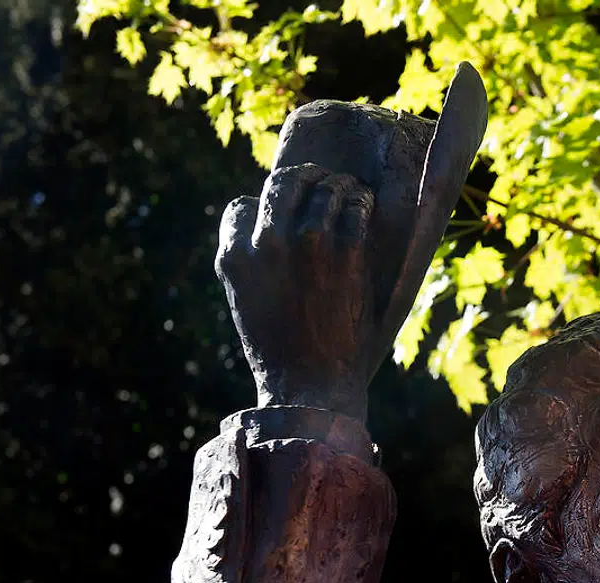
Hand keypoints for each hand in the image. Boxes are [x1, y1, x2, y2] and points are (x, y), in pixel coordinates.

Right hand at [215, 163, 383, 420]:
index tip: (279, 216)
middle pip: (282, 184)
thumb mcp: (247, 304)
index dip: (261, 208)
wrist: (312, 386)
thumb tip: (269, 233)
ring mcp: (308, 244)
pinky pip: (354, 207)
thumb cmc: (281, 353)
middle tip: (320, 181)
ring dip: (338, 185)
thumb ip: (253, 265)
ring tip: (349, 190)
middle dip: (302, 178)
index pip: (241, 206)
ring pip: (322, 188)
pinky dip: (361, 200)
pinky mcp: (346, 252)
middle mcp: (266, 242)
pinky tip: (364, 204)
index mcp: (234, 257)